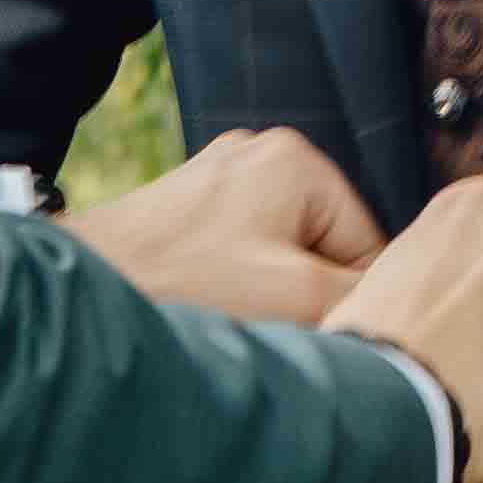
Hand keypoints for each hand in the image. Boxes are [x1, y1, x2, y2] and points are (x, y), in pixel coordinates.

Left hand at [64, 126, 383, 328]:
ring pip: (283, 254)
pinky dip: (237, 286)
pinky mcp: (189, 206)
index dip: (352, 298)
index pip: (369, 242)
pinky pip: (242, 253)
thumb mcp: (294, 297)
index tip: (320, 329)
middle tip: (271, 325)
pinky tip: (211, 307)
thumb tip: (398, 305)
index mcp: (297, 159)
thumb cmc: (183, 285)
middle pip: (325, 246)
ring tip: (235, 316)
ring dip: (272, 295)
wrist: (84, 284)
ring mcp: (221, 177)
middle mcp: (261, 153)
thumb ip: (360, 295)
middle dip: (307, 294)